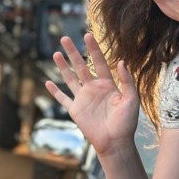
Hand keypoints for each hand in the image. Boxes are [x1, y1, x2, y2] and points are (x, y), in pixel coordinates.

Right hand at [45, 33, 139, 155]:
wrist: (115, 143)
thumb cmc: (126, 123)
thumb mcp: (131, 100)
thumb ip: (127, 81)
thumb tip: (121, 62)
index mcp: (107, 84)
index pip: (99, 62)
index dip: (93, 49)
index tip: (87, 35)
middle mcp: (93, 88)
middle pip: (81, 66)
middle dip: (73, 52)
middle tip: (65, 38)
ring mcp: (83, 98)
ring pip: (70, 78)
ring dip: (62, 67)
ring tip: (55, 54)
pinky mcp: (75, 110)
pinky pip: (63, 98)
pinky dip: (55, 91)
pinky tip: (48, 82)